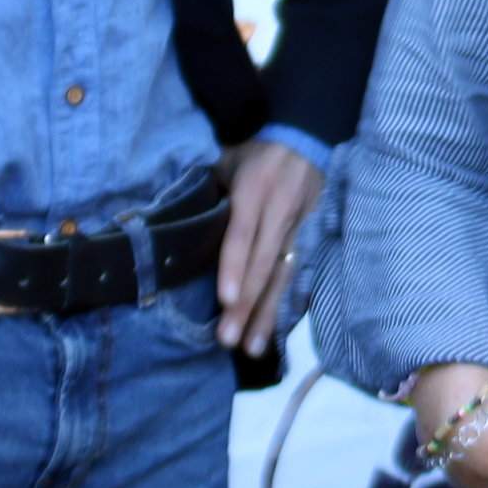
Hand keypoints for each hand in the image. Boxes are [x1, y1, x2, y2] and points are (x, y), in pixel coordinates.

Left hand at [216, 138, 325, 356]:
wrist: (307, 138)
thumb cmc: (256, 153)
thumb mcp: (229, 160)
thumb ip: (209, 189)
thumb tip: (178, 221)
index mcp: (256, 191)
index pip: (244, 235)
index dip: (235, 267)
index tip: (226, 300)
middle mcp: (279, 214)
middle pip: (264, 265)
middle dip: (247, 306)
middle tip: (229, 340)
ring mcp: (298, 229)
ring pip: (283, 277)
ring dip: (267, 315)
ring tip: (252, 348)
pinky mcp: (309, 239)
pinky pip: (296, 277)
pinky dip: (286, 305)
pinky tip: (274, 331)